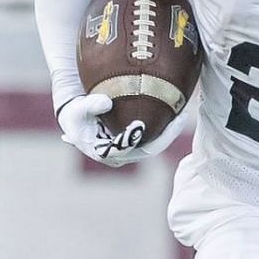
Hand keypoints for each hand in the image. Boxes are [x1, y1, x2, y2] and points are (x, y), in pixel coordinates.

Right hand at [56, 93, 184, 166]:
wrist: (75, 117)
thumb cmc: (75, 115)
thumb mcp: (77, 109)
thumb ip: (90, 105)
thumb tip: (106, 102)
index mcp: (106, 153)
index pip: (130, 149)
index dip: (144, 138)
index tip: (152, 123)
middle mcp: (121, 156)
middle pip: (150, 149)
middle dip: (168, 134)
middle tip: (182, 116)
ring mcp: (129, 151)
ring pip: (155, 144)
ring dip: (170, 131)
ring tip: (183, 113)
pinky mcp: (135, 143)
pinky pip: (154, 138)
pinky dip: (165, 127)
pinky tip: (177, 113)